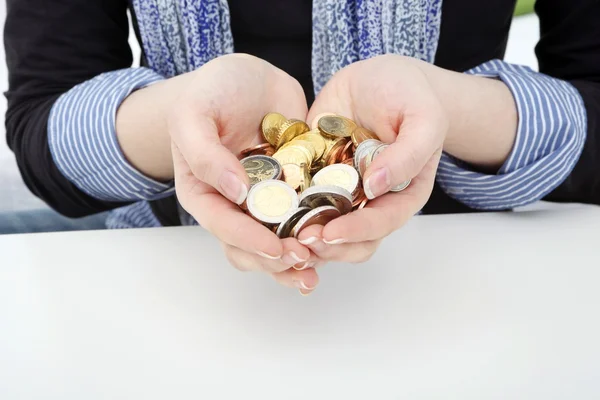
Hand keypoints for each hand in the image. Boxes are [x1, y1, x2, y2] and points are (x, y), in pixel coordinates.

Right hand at [168, 54, 319, 293]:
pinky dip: (319, 231)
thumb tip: (236, 193)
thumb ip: (205, 154)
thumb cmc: (211, 91)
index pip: (223, 227)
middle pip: (250, 247)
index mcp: (205, 193)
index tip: (276, 249)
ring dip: (298, 258)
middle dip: (276, 260)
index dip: (249, 241)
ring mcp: (266, 200)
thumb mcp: (193, 114)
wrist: (250, 76)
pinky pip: (306, 217)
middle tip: (304, 259)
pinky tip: (337, 242)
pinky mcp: (295, 190)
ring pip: (279, 241)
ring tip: (320, 264)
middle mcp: (234, 204)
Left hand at [301, 55, 448, 261]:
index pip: (381, 224)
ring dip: (303, 239)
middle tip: (299, 240)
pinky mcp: (313, 178)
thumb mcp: (423, 118)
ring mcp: (339, 192)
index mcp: (401, 194)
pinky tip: (265, 218)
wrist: (377, 77)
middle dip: (326, 246)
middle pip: (351, 241)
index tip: (330, 233)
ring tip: (281, 239)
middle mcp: (370, 201)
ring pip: (322, 230)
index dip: (356, 233)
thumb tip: (376, 186)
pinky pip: (298, 203)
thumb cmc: (410, 96)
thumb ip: (408, 154)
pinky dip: (283, 215)